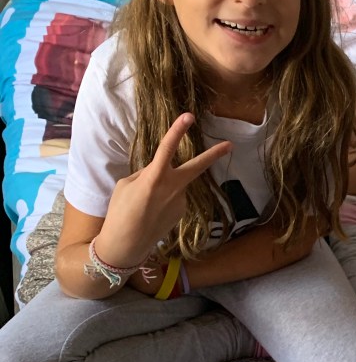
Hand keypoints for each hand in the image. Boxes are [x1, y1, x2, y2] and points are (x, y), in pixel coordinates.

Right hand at [96, 114, 231, 270]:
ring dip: (163, 187)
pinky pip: (174, 197)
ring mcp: (180, 201)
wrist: (126, 245)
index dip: (177, 131)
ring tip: (144, 205)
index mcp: (154, 177)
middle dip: (214, 155)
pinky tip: (152, 212)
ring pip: (175, 184)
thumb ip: (145, 173)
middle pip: (197, 167)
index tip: (188, 116)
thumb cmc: (120, 212)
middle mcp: (172, 188)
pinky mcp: (182, 212)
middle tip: (230, 144)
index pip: (167, 148)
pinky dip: (164, 200)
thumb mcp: (126, 185)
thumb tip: (158, 171)